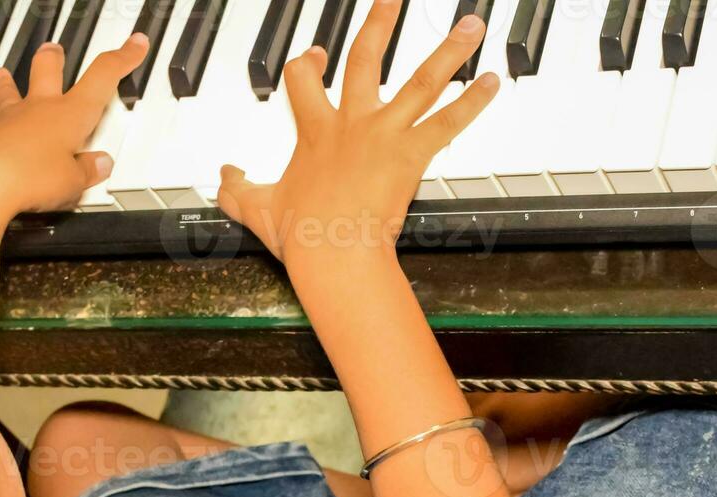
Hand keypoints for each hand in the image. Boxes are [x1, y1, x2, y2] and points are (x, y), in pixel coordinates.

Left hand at [0, 34, 148, 214]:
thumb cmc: (32, 178)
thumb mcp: (73, 182)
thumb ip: (86, 170)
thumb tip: (99, 163)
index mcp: (71, 114)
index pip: (103, 76)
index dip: (123, 58)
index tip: (134, 44)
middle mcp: (41, 108)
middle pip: (49, 68)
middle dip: (56, 58)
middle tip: (56, 51)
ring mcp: (11, 118)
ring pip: (11, 90)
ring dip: (8, 81)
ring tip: (1, 75)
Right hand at [217, 0, 495, 266]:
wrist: (331, 254)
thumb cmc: (300, 236)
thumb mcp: (257, 209)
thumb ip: (237, 189)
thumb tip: (223, 176)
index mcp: (314, 130)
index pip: (304, 79)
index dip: (307, 63)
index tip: (316, 55)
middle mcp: (351, 123)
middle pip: (366, 57)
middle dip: (381, 22)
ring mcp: (383, 135)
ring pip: (421, 80)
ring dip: (449, 50)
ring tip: (472, 25)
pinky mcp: (411, 154)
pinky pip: (447, 122)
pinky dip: (473, 102)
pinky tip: (493, 81)